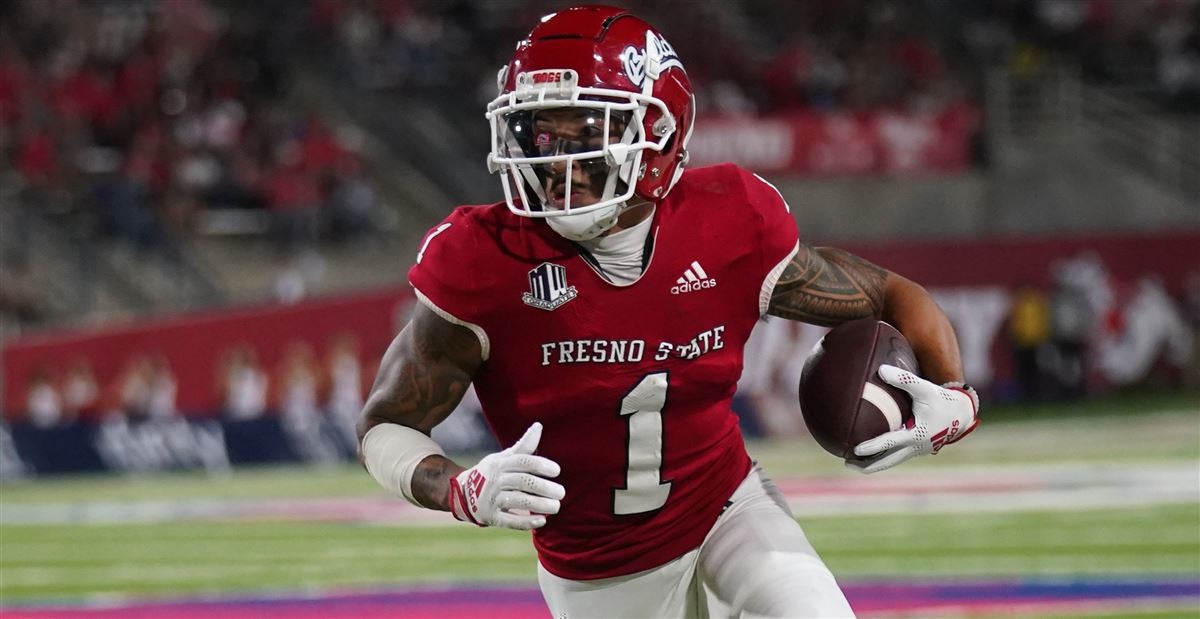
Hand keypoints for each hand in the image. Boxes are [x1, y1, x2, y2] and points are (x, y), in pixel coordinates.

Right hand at [448, 422, 564, 529]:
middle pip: (523, 481)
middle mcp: (495, 480)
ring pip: (519, 501)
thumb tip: (539, 426)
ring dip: (540, 505)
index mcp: (500, 463)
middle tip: (561, 493)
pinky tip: (542, 521)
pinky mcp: (490, 517)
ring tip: (556, 506)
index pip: (523, 461)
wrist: (462, 493)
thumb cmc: (492, 473)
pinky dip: (526, 522)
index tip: (557, 471)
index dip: (541, 465)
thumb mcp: (503, 457)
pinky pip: (510, 521)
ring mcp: (492, 499)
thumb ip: (523, 446)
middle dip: (545, 487)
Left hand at [846, 365, 978, 474]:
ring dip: (874, 464)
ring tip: (853, 463)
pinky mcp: (919, 449)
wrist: (963, 413)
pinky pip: (898, 456)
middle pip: (888, 461)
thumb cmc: (942, 399)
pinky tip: (871, 453)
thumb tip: (880, 370)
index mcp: (916, 434)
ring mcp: (917, 450)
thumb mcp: (925, 388)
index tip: (856, 450)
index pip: (890, 442)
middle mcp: (916, 446)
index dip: (873, 446)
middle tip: (847, 463)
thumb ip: (904, 379)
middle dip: (868, 465)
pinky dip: (884, 457)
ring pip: (892, 461)